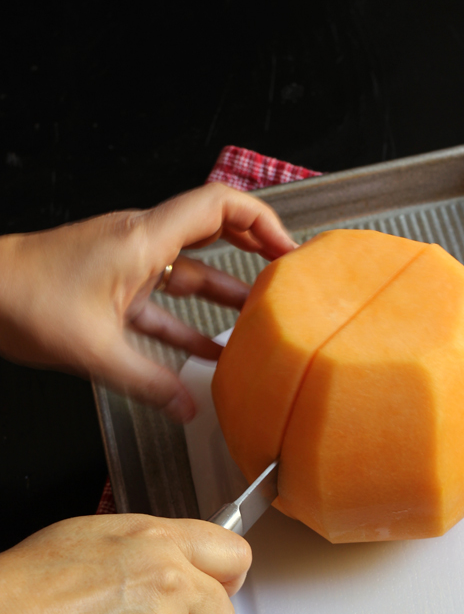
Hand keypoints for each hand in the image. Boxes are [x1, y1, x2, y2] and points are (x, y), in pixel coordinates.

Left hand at [0, 183, 297, 421]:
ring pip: (190, 272)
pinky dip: (187, 323)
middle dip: (253, 251)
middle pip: (213, 233)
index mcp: (144, 239)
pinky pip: (163, 301)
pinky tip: (203, 354)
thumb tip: (187, 407)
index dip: (261, 219)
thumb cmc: (24, 297)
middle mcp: (140, 244)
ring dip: (224, 295)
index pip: (218, 205)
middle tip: (284, 274)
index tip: (288, 248)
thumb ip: (149, 382)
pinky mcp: (113, 287)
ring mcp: (127, 264)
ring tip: (256, 321)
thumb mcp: (96, 349)